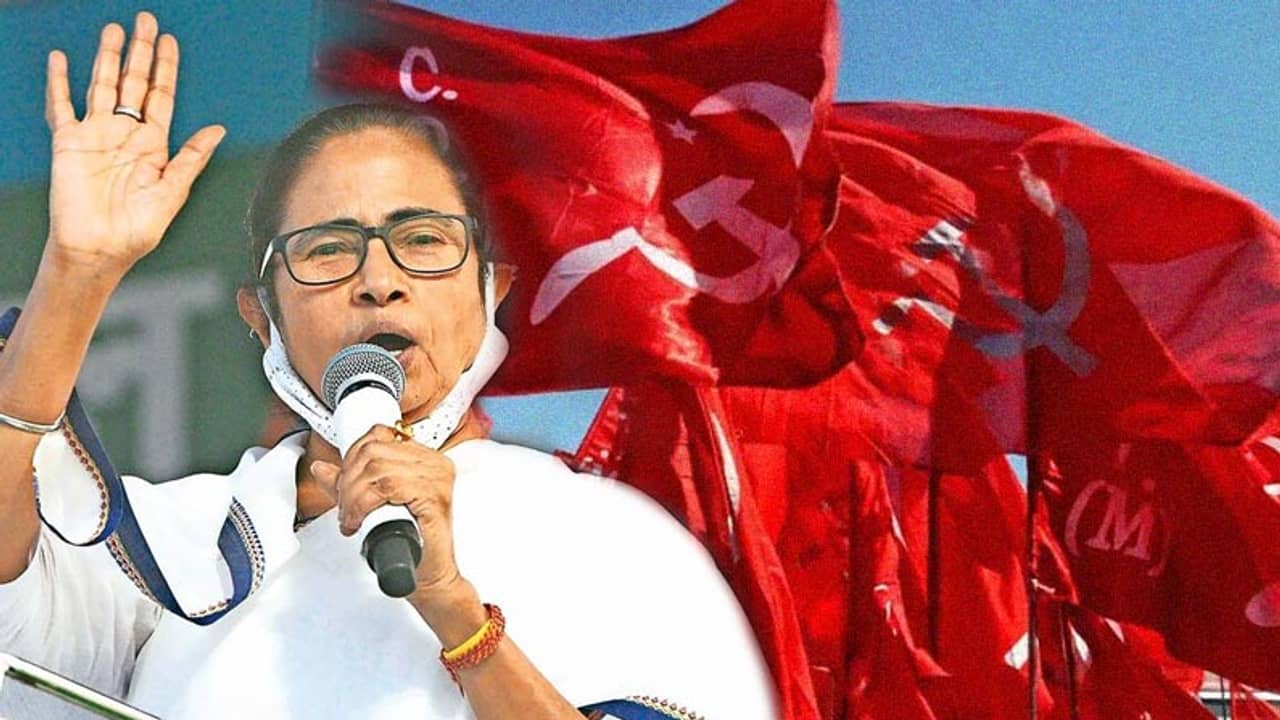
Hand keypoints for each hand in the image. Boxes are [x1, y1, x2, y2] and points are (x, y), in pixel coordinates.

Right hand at [44, 12, 224, 275]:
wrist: (100, 250)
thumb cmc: (138, 230)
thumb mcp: (172, 192)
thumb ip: (192, 159)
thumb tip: (217, 129)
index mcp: (153, 145)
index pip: (160, 96)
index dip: (165, 69)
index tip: (169, 41)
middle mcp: (125, 134)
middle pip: (133, 83)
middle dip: (139, 53)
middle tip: (145, 21)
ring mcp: (96, 135)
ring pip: (102, 86)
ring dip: (108, 58)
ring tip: (114, 30)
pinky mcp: (69, 143)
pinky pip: (62, 106)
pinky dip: (60, 82)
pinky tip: (61, 59)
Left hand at [311, 426, 468, 605]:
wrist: (430, 576)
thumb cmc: (412, 544)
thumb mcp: (373, 506)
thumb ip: (349, 485)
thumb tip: (321, 468)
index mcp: (425, 458)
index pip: (379, 435)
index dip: (351, 458)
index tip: (344, 484)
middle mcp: (435, 464)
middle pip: (373, 450)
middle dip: (347, 480)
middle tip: (344, 507)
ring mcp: (438, 479)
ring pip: (377, 468)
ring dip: (353, 495)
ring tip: (351, 517)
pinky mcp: (435, 498)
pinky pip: (388, 487)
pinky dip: (364, 504)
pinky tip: (360, 520)